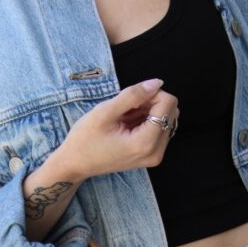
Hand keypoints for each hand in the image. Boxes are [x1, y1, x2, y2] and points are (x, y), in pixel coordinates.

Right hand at [53, 78, 179, 180]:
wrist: (76, 164)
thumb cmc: (85, 139)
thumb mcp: (105, 112)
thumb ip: (133, 95)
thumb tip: (157, 82)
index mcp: (145, 143)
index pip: (168, 104)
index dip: (150, 93)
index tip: (130, 100)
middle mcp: (156, 152)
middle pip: (171, 111)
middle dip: (151, 103)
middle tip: (126, 110)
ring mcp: (155, 156)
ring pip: (167, 119)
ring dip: (148, 112)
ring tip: (125, 119)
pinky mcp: (151, 155)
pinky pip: (160, 129)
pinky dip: (147, 121)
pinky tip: (129, 125)